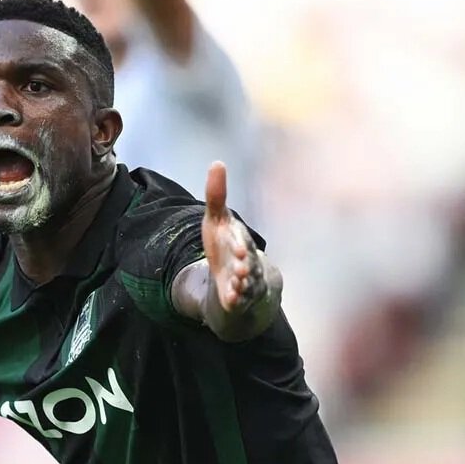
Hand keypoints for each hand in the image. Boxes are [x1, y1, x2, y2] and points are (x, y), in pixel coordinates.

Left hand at [202, 162, 265, 312]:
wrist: (233, 273)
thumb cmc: (225, 242)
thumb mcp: (216, 219)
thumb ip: (216, 196)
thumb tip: (217, 163)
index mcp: (241, 240)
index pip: (241, 240)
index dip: (239, 243)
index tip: (237, 245)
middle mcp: (247, 260)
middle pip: (248, 262)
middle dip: (245, 264)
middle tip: (241, 265)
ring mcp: (244, 280)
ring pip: (247, 282)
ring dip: (242, 283)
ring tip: (236, 283)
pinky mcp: (238, 296)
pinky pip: (239, 299)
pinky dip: (236, 300)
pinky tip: (231, 300)